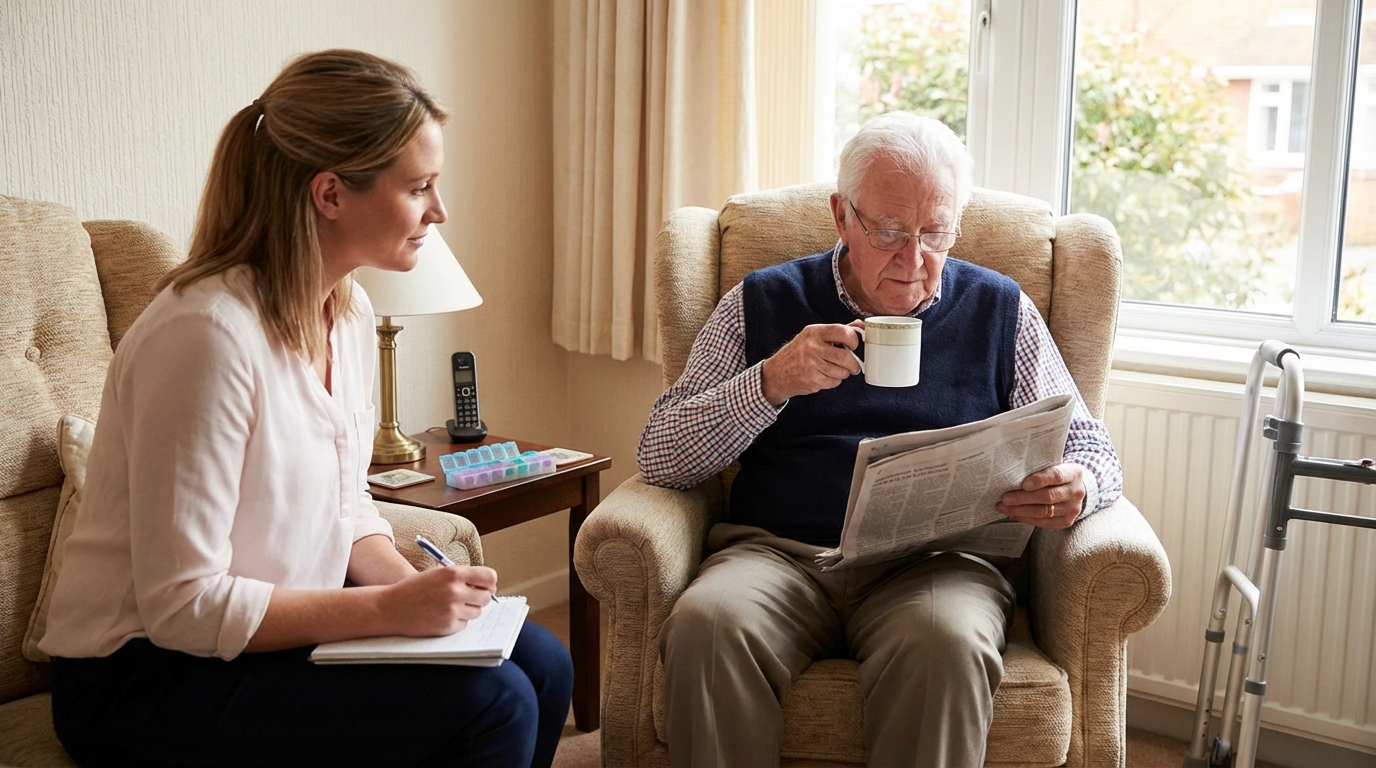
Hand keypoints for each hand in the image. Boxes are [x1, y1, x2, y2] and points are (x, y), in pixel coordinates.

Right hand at [379, 564, 497, 636]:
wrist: (390, 607)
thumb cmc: (414, 589)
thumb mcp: (437, 573)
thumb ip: (461, 577)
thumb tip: (488, 585)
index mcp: (454, 573)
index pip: (489, 577)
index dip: (490, 582)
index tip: (487, 586)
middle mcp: (455, 590)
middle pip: (486, 597)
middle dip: (480, 598)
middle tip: (469, 598)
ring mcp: (452, 610)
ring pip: (477, 612)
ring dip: (468, 610)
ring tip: (451, 606)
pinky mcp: (448, 626)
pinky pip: (464, 624)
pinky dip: (457, 621)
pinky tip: (442, 616)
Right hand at [760, 321, 863, 405]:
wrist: (777, 373)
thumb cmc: (799, 353)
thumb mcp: (814, 336)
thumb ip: (837, 331)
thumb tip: (860, 326)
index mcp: (814, 332)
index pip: (843, 332)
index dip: (854, 340)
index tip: (854, 346)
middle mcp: (812, 346)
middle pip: (846, 356)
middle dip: (854, 364)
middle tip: (854, 365)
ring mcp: (811, 364)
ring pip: (842, 371)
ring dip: (843, 373)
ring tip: (834, 370)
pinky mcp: (812, 380)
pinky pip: (834, 382)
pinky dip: (834, 381)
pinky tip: (825, 376)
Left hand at [996, 463, 1088, 529]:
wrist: (1076, 489)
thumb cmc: (1057, 475)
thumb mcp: (1054, 466)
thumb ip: (1039, 469)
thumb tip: (1011, 474)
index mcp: (1074, 473)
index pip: (1057, 476)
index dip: (1039, 480)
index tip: (1023, 484)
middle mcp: (1076, 492)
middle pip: (1048, 497)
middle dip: (1023, 498)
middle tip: (1005, 499)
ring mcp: (1073, 509)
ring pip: (1045, 512)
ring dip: (1021, 511)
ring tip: (1004, 508)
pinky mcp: (1067, 521)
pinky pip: (1045, 522)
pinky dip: (1027, 519)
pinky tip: (1015, 515)